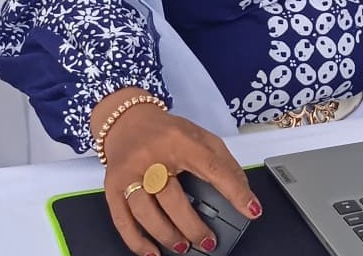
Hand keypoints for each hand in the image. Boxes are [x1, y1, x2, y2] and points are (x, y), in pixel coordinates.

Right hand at [92, 88, 261, 255]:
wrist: (126, 119)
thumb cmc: (165, 131)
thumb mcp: (198, 136)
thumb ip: (221, 160)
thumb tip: (242, 190)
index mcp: (179, 141)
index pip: (211, 167)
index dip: (234, 191)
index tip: (250, 210)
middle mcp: (152, 157)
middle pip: (173, 198)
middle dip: (193, 226)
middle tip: (208, 241)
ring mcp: (129, 173)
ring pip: (147, 212)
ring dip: (167, 235)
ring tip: (183, 245)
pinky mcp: (112, 187)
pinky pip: (122, 220)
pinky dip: (137, 241)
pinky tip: (152, 252)